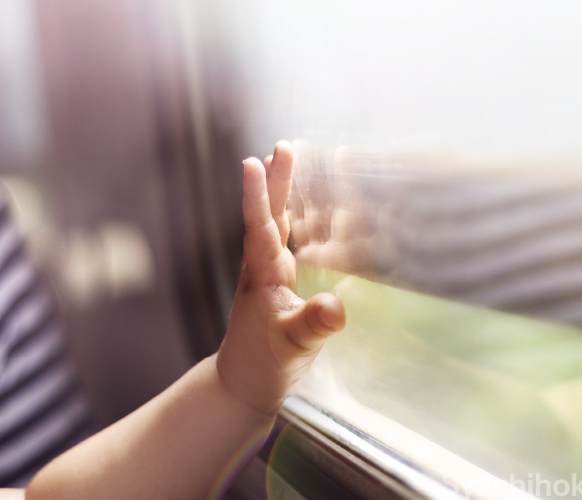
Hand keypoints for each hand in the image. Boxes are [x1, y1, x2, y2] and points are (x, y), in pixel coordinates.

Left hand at [216, 141, 345, 415]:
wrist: (245, 383)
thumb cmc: (265, 364)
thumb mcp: (293, 346)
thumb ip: (313, 325)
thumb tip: (335, 306)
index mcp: (264, 276)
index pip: (261, 227)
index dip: (258, 195)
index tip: (255, 161)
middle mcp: (263, 268)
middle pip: (269, 215)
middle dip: (276, 180)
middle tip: (283, 146)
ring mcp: (269, 274)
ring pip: (277, 224)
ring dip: (284, 193)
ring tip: (288, 161)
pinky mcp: (278, 284)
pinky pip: (288, 241)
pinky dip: (296, 218)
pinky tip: (304, 210)